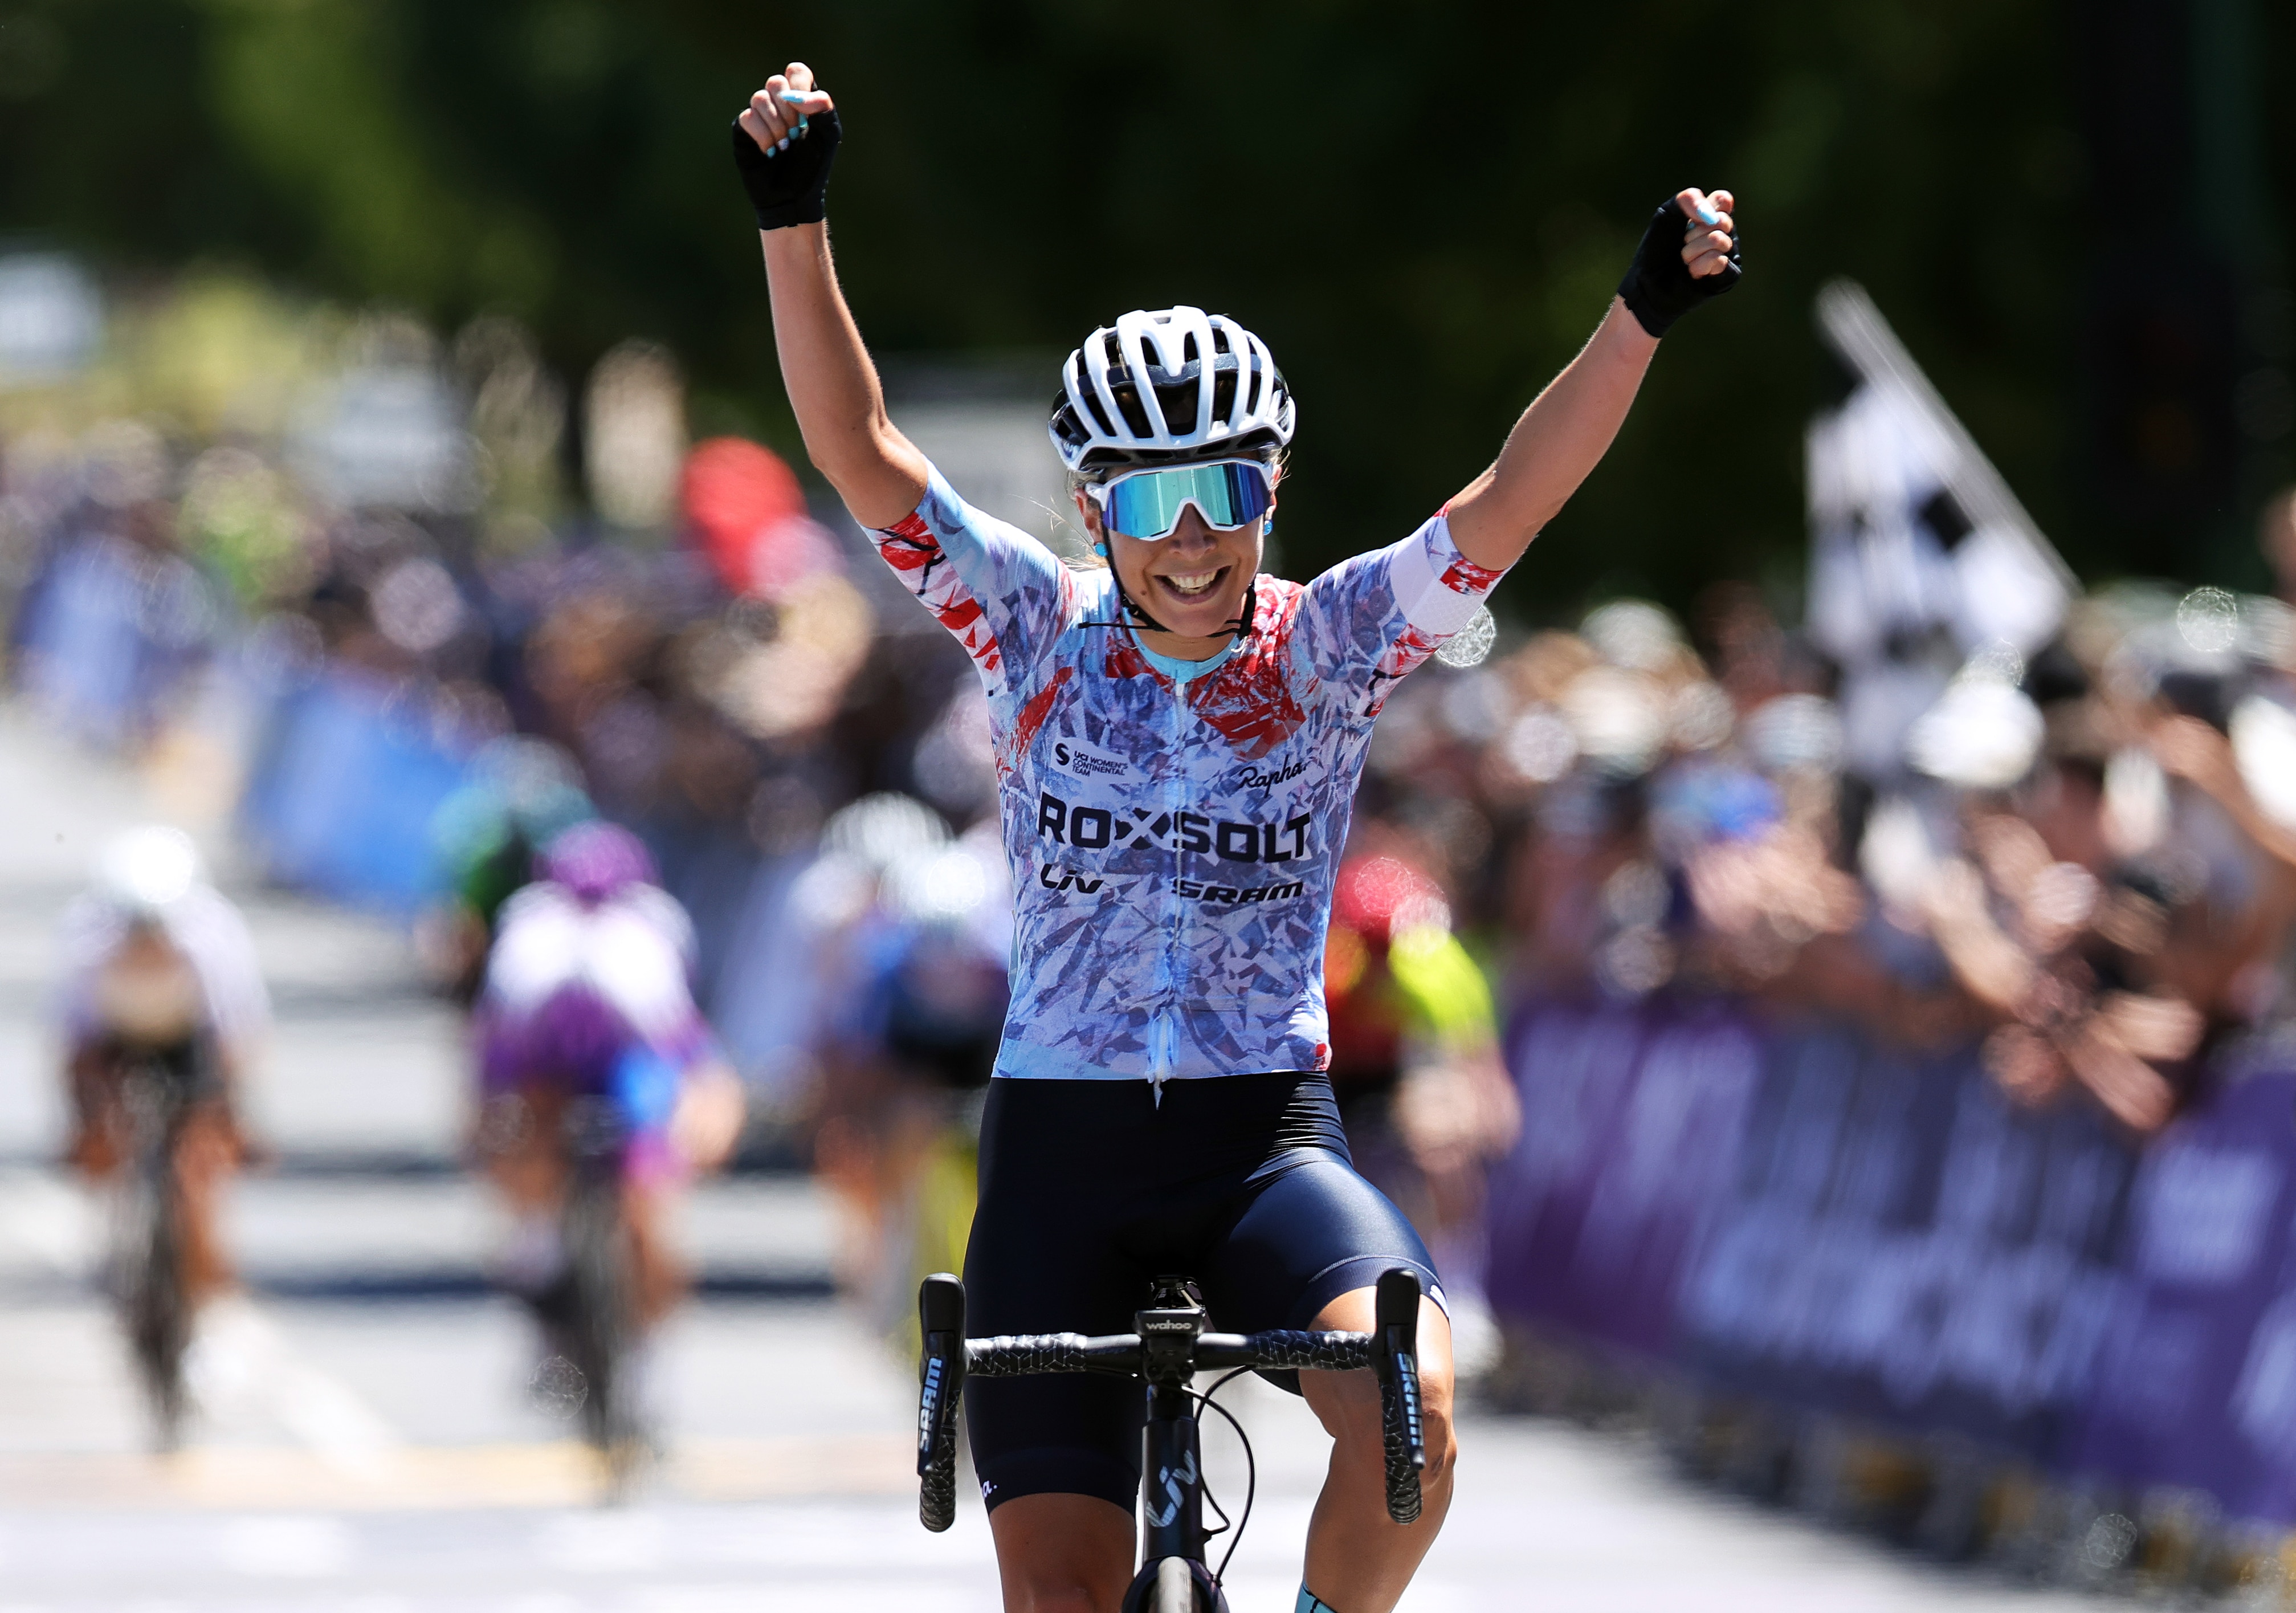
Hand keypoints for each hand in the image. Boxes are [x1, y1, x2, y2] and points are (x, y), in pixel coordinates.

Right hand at [732, 62, 841, 230]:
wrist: (793, 197)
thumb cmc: (812, 166)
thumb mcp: (827, 135)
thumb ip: (822, 108)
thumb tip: (796, 96)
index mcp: (801, 99)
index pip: (797, 72)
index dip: (799, 85)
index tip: (806, 112)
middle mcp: (779, 103)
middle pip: (775, 82)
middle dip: (788, 111)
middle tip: (796, 134)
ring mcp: (760, 114)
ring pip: (759, 98)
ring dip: (776, 126)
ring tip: (784, 146)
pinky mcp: (744, 129)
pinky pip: (748, 117)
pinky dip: (763, 136)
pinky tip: (770, 151)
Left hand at [1616, 187, 1741, 336]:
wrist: (1647, 284)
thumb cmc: (1656, 250)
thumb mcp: (1665, 216)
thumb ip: (1687, 200)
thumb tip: (1709, 214)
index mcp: (1711, 216)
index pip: (1724, 200)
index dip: (1707, 207)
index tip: (1690, 219)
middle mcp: (1723, 233)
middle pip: (1722, 220)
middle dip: (1694, 233)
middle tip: (1682, 243)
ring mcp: (1728, 255)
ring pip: (1720, 240)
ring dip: (1692, 251)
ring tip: (1684, 260)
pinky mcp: (1728, 276)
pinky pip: (1720, 261)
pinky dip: (1700, 265)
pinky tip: (1692, 272)